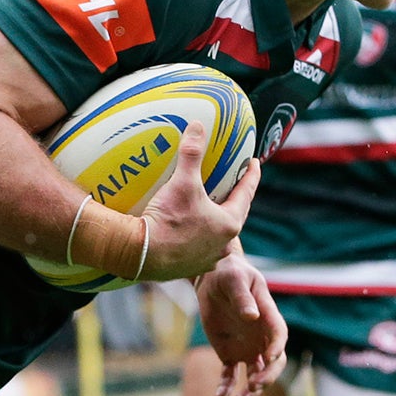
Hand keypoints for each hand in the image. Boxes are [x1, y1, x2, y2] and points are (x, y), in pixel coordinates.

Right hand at [135, 129, 262, 280]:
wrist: (142, 254)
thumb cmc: (168, 219)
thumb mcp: (182, 182)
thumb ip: (192, 154)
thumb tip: (198, 126)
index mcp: (228, 223)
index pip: (246, 194)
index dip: (251, 176)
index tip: (253, 164)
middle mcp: (222, 245)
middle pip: (233, 217)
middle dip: (232, 201)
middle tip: (231, 187)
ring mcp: (205, 260)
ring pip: (216, 238)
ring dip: (213, 224)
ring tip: (207, 212)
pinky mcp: (187, 269)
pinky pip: (197, 251)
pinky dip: (195, 239)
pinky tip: (185, 234)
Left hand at [195, 253, 286, 395]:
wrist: (212, 279)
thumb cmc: (228, 274)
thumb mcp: (234, 280)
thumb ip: (243, 298)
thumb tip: (251, 316)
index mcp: (268, 316)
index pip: (279, 335)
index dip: (277, 348)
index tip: (268, 359)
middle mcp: (262, 337)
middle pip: (272, 363)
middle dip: (266, 377)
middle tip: (253, 385)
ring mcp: (247, 348)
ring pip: (255, 374)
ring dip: (251, 389)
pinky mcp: (230, 354)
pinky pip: (230, 375)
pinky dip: (226, 388)